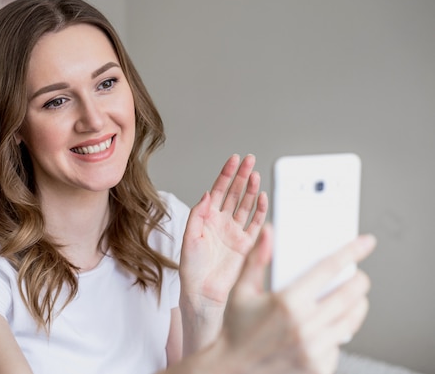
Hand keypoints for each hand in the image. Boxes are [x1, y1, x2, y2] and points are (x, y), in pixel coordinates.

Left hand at [180, 154, 267, 309]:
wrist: (202, 291)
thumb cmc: (191, 266)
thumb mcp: (189, 236)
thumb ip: (198, 213)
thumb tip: (208, 192)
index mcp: (206, 217)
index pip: (219, 190)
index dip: (226, 174)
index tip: (234, 159)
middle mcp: (221, 221)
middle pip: (235, 193)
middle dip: (242, 175)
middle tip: (249, 159)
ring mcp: (234, 231)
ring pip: (246, 205)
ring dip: (251, 189)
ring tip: (255, 175)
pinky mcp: (245, 244)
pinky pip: (255, 224)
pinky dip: (259, 211)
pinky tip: (262, 197)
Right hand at [224, 225, 375, 373]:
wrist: (232, 370)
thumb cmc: (236, 328)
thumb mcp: (241, 291)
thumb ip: (257, 259)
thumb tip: (269, 231)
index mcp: (286, 303)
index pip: (327, 269)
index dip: (350, 253)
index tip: (365, 243)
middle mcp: (303, 326)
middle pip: (349, 295)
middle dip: (359, 281)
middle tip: (358, 276)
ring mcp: (314, 350)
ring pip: (351, 320)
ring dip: (357, 305)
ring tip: (351, 298)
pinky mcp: (318, 368)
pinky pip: (340, 344)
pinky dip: (339, 332)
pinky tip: (328, 327)